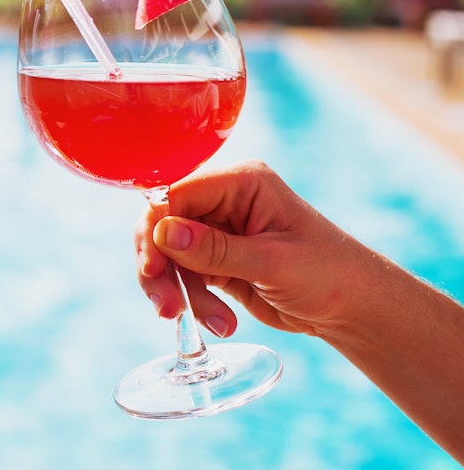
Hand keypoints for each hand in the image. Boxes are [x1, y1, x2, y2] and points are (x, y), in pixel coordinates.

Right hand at [136, 160, 381, 338]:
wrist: (354, 309)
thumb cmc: (329, 274)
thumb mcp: (272, 262)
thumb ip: (214, 249)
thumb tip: (161, 232)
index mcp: (240, 182)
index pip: (175, 194)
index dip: (155, 229)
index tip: (152, 269)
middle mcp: (223, 200)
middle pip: (162, 225)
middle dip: (161, 269)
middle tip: (168, 308)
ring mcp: (217, 231)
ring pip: (167, 255)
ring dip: (180, 292)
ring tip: (215, 322)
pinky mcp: (215, 260)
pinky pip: (183, 277)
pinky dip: (194, 302)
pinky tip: (223, 322)